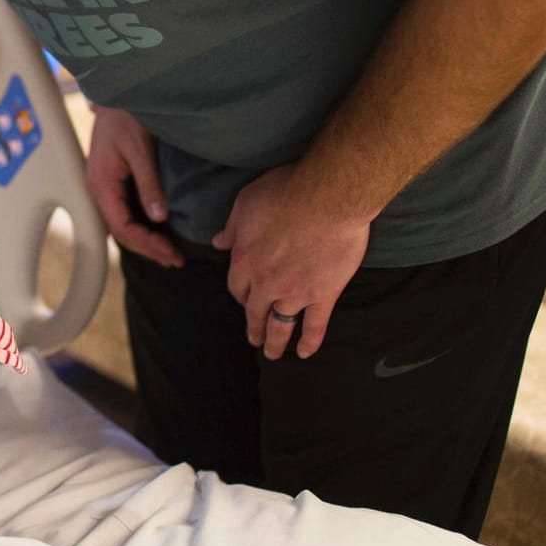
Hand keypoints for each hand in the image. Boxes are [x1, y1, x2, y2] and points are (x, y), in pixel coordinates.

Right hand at [86, 105, 183, 266]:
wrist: (117, 94)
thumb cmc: (125, 115)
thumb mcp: (140, 148)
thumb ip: (149, 183)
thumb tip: (159, 217)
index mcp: (102, 184)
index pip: (122, 227)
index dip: (146, 244)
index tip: (170, 252)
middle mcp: (100, 189)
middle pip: (121, 231)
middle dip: (148, 248)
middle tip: (175, 259)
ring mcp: (106, 186)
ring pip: (123, 224)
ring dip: (145, 241)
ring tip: (169, 253)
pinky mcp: (114, 181)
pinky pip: (126, 211)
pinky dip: (142, 226)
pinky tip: (159, 231)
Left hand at [212, 165, 369, 359]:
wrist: (328, 197)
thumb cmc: (285, 192)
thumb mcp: (246, 203)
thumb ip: (232, 227)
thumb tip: (218, 243)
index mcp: (244, 261)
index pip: (236, 287)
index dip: (240, 294)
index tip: (244, 298)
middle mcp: (266, 283)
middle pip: (255, 312)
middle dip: (253, 327)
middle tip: (254, 338)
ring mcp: (296, 291)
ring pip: (281, 324)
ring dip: (275, 342)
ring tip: (273, 353)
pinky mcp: (324, 294)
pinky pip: (315, 325)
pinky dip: (310, 342)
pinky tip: (304, 353)